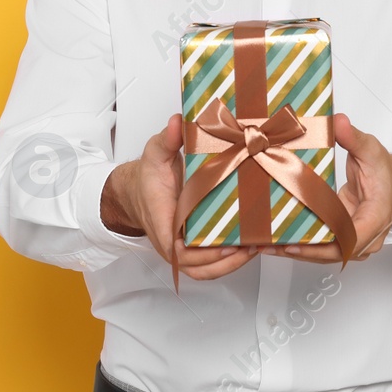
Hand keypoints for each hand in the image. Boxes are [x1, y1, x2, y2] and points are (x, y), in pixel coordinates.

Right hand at [101, 115, 258, 280]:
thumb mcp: (154, 152)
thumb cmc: (147, 176)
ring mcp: (182, 246)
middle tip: (250, 246)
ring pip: (204, 269)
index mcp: (163, 221)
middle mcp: (171, 240)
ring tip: (254, 249)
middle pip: (197, 267)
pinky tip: (248, 247)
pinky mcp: (192, 245)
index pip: (178, 250)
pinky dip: (227, 261)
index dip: (202, 255)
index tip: (225, 247)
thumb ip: (166, 138)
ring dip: (230, 266)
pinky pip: (208, 262)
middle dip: (225, 263)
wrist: (137, 189)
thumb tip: (177, 122)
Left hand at [260, 114, 391, 263]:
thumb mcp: (372, 150)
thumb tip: (338, 123)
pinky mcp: (343, 235)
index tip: (297, 245)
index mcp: (376, 217)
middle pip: (333, 252)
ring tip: (267, 246)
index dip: (323, 247)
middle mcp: (366, 235)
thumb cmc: (387, 172)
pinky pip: (324, 245)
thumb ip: (354, 137)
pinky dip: (303, 245)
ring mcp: (354, 239)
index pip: (351, 240)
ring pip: (327, 253)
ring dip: (298, 251)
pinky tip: (279, 241)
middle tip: (270, 245)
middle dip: (301, 251)